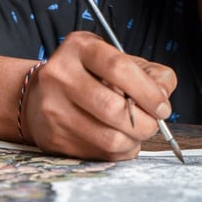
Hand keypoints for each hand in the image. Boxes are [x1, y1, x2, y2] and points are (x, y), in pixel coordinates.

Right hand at [21, 31, 176, 160]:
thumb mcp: (116, 59)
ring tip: (137, 132)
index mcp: (79, 48)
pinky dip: (120, 151)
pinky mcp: (54, 139)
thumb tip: (163, 98)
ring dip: (134, 140)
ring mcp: (53, 109)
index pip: (118, 68)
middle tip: (154, 123)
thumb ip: (149, 73)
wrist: (38, 96)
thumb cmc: (88, 76)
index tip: (163, 107)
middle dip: (146, 123)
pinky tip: (119, 139)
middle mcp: (60, 76)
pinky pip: (101, 154)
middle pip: (114, 108)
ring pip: (110, 138)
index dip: (148, 91)